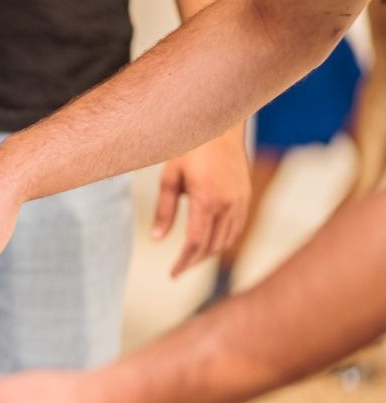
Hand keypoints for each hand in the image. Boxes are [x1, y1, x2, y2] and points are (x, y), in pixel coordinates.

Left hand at [152, 131, 249, 277]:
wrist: (220, 128)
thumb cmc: (189, 149)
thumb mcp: (170, 178)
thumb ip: (164, 210)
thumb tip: (158, 239)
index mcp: (207, 200)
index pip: (195, 242)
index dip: (183, 262)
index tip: (172, 274)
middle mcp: (228, 204)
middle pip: (211, 246)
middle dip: (193, 262)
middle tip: (177, 271)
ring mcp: (240, 201)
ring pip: (226, 240)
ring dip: (208, 254)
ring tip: (190, 260)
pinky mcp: (245, 198)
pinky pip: (236, 229)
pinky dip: (222, 241)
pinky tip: (208, 244)